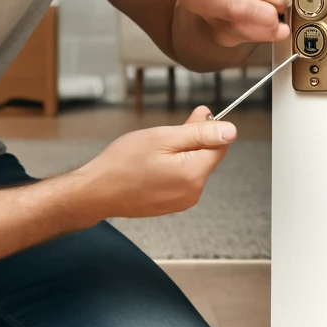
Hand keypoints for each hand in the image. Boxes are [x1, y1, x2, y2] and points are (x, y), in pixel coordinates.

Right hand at [76, 107, 236, 218]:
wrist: (97, 191)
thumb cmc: (122, 164)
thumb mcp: (163, 137)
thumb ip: (199, 133)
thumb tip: (230, 130)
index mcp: (194, 174)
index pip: (221, 145)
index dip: (207, 128)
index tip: (188, 121)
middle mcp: (193, 192)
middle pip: (206, 157)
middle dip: (190, 143)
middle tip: (163, 137)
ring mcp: (182, 202)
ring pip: (193, 168)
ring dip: (179, 156)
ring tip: (152, 155)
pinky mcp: (171, 205)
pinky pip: (181, 181)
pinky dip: (171, 170)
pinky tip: (150, 168)